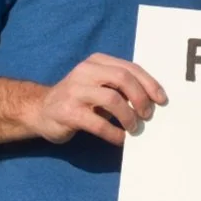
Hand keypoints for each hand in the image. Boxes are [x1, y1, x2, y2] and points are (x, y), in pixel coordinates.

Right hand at [24, 52, 166, 145]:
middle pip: (123, 79)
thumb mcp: (99, 84)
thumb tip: (152, 100)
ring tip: (134, 128)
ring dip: (129, 116)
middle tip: (147, 115)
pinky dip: (114, 133)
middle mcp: (85, 72)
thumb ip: (120, 86)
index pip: (130, 68)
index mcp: (97, 62)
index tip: (161, 99)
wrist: (40, 110)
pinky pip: (98, 123)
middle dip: (141, 98)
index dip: (149, 84)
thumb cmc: (79, 98)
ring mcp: (74, 91)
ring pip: (112, 99)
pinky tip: (120, 138)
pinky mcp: (67, 112)